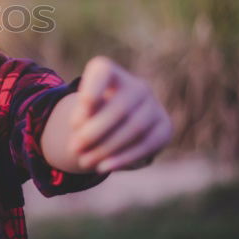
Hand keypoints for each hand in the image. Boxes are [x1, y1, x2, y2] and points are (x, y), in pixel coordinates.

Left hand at [67, 56, 172, 172]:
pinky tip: (104, 167)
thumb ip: (80, 117)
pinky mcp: (165, 127)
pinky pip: (147, 143)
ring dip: (108, 148)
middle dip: (94, 133)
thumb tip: (83, 130)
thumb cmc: (93, 116)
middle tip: (74, 149)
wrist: (118, 125)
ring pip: (135, 127)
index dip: (92, 90)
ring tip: (84, 162)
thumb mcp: (81, 114)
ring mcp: (154, 105)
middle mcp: (137, 85)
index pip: (103, 71)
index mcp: (111, 72)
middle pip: (120, 107)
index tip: (77, 114)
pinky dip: (125, 157)